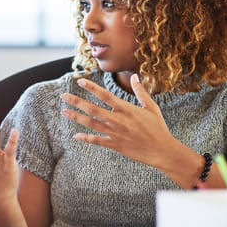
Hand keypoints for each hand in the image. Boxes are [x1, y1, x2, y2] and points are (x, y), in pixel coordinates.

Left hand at [60, 74, 183, 169]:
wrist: (162, 150)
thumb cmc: (158, 128)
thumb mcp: (151, 107)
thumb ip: (140, 91)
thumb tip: (135, 76)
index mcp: (126, 109)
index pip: (105, 95)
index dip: (91, 88)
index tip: (80, 81)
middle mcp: (118, 120)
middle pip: (92, 109)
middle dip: (76, 102)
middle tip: (63, 96)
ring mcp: (115, 133)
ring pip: (91, 124)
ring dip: (76, 117)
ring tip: (64, 112)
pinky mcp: (115, 145)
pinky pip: (97, 141)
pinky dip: (85, 138)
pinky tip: (76, 136)